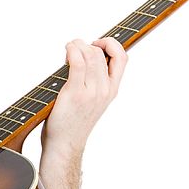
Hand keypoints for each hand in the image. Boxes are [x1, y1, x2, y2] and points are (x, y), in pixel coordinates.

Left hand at [41, 37, 127, 157]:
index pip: (122, 57)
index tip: (96, 43)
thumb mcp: (93, 101)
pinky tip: (67, 51)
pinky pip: (78, 63)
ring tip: (68, 49)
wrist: (65, 144)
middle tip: (73, 49)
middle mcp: (105, 90)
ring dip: (77, 45)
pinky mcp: (76, 93)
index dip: (111, 43)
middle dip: (86, 44)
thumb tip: (87, 56)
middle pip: (101, 53)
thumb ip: (95, 81)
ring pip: (90, 54)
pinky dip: (72, 51)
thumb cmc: (73, 122)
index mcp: (112, 90)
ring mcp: (91, 92)